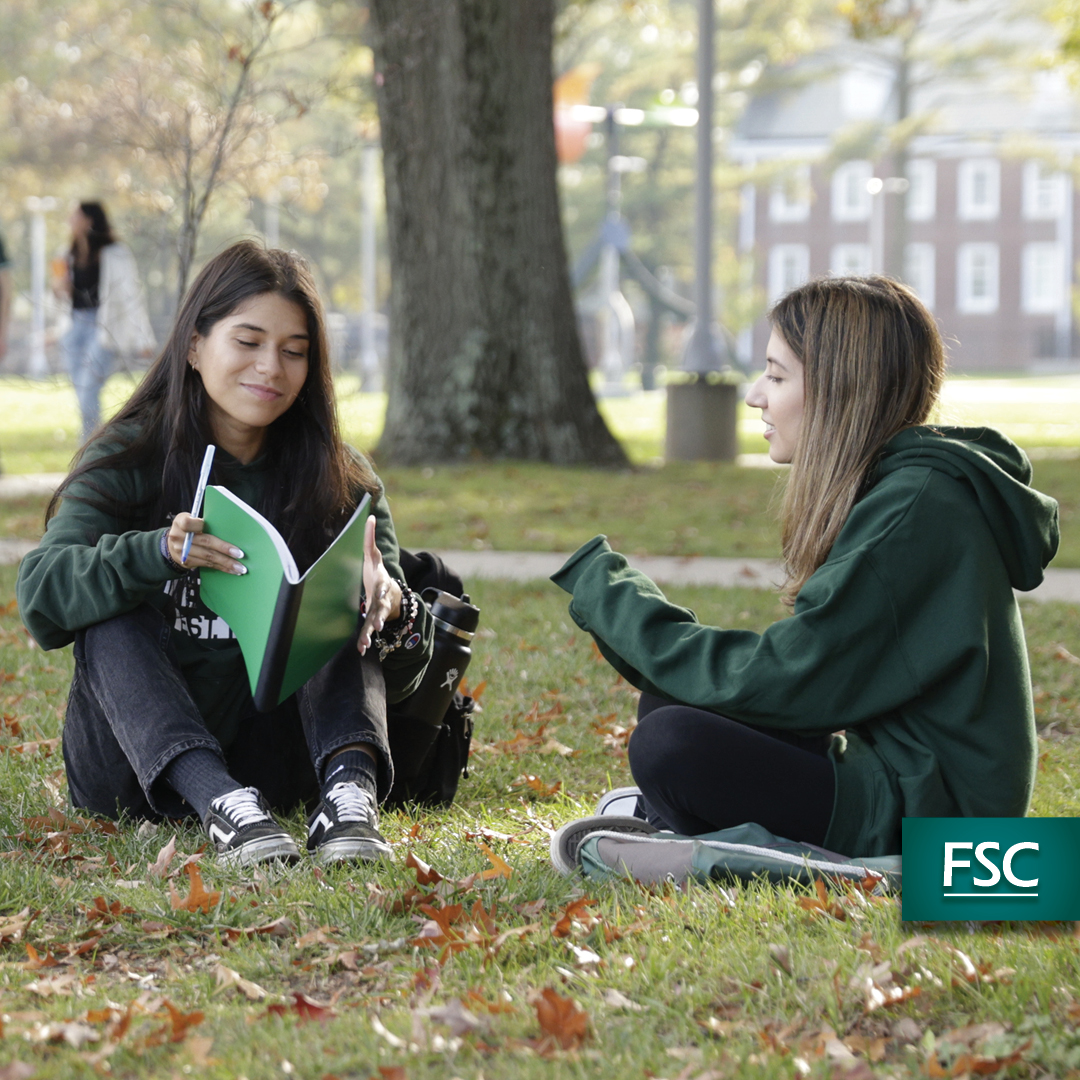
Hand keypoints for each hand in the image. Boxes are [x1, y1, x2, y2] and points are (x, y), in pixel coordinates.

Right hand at [166, 512, 245, 573]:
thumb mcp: (191, 520)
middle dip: (224, 549)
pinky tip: (231, 570)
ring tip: (239, 567)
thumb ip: (203, 522)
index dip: (202, 525)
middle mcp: (179, 537)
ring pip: (208, 557)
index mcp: (181, 522)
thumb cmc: (188, 530)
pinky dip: (221, 567)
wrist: (171, 545)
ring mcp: (182, 551)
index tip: (218, 530)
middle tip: (239, 554)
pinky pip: (207, 565)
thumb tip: (228, 528)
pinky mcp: (187, 562)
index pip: (189, 523)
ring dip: (226, 563)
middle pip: (205, 542)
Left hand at [358, 515, 401, 655]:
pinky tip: (361, 650)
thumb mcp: (374, 556)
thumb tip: (369, 516)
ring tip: (365, 645)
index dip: (382, 593)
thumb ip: (370, 539)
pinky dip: (365, 641)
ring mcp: (378, 613)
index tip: (380, 597)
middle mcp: (381, 601)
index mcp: (380, 585)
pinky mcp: (372, 622)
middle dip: (379, 620)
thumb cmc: (377, 572)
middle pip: (381, 611)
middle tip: (378, 629)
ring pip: (375, 625)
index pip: (382, 589)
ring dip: (370, 635)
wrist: (390, 592)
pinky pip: (369, 632)